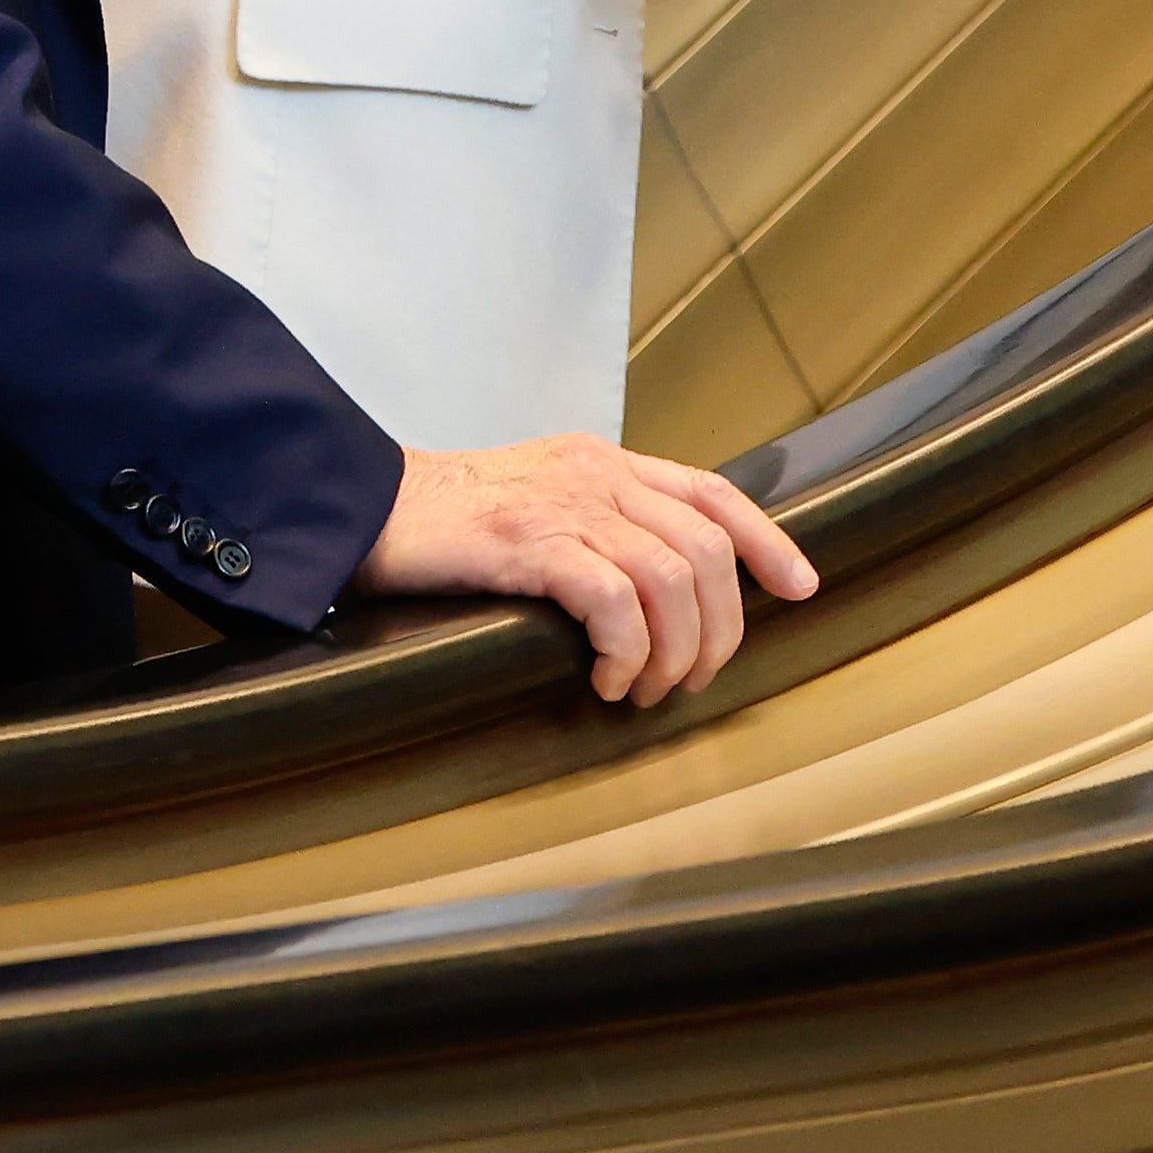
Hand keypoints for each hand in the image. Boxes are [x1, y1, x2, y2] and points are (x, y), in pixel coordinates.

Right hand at [354, 434, 813, 706]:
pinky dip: (625, 650)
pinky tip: (602, 680)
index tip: (799, 588)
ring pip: (672, 580)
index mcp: (600, 462)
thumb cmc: (435, 525)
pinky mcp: (529, 542)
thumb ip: (588, 523)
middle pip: (707, 549)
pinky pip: (615, 600)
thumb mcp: (529, 501)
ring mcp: (563, 505)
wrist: (353, 507)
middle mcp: (594, 475)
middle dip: (718, 630)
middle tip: (687, 682)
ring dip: (673, 652)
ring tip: (640, 690)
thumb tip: (647, 592)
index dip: (767, 540)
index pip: (711, 492)